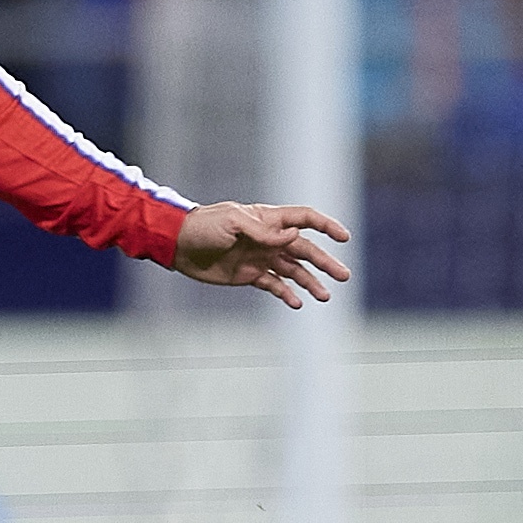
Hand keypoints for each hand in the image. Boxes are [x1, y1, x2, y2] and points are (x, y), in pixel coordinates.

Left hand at [171, 202, 352, 308]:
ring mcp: (260, 257)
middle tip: (344, 276)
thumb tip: (293, 236)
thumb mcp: (233, 223)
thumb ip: (263, 232)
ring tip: (326, 296)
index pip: (304, 219)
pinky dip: (287, 294)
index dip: (325, 226)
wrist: (178, 245)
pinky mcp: (249, 275)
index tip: (343, 237)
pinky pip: (274, 285)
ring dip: (311, 282)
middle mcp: (268, 238)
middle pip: (305, 249)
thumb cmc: (204, 226)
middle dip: (325, 262)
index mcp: (267, 219)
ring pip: (293, 270)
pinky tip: (298, 303)